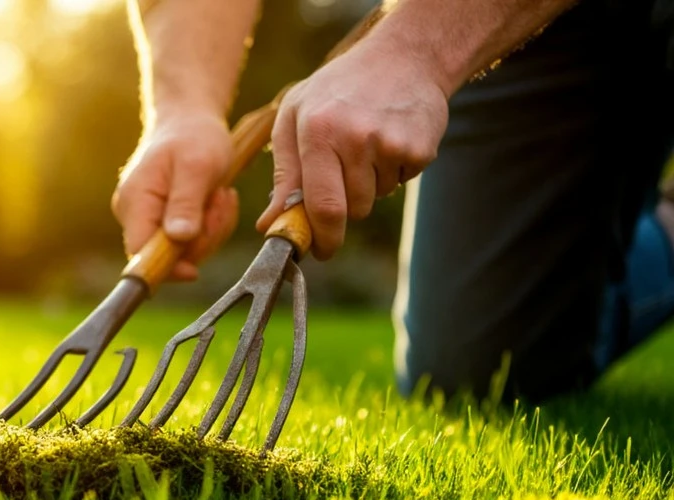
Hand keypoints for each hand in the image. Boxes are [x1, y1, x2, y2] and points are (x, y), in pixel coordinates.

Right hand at [112, 111, 238, 281]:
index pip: (139, 254)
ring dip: (210, 228)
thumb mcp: (198, 167)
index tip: (194, 270)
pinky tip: (214, 199)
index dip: (166, 268)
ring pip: (183, 250)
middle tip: (220, 202)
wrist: (190, 119)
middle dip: (201, 238)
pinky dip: (208, 225)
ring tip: (218, 195)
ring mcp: (147, 217)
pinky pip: (189, 239)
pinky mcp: (162, 218)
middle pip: (165, 256)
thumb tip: (178, 239)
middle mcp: (134, 214)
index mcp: (135, 202)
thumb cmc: (194, 136)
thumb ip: (186, 203)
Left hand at [258, 39, 449, 259]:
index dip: (322, 237)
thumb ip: (284, 174)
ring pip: (375, 199)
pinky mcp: (420, 148)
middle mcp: (354, 138)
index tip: (320, 250)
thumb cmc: (337, 90)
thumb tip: (270, 224)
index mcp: (317, 131)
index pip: (322, 205)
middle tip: (342, 176)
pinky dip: (393, 171)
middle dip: (344, 208)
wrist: (404, 57)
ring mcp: (390, 143)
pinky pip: (400, 183)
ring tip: (365, 145)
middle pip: (351, 210)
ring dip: (368, 186)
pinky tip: (388, 139)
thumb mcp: (295, 117)